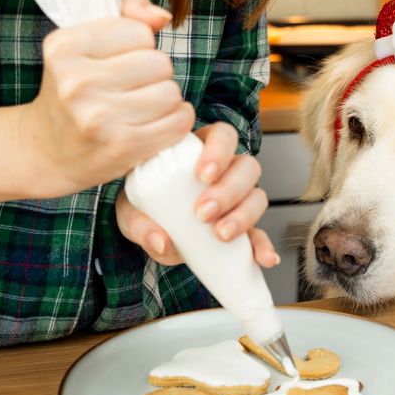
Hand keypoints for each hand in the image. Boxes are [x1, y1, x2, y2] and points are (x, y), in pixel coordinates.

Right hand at [23, 0, 193, 196]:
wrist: (47, 153)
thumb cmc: (74, 94)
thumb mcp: (84, 47)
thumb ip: (126, 17)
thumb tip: (162, 17)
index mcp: (64, 48)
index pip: (139, 32)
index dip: (138, 47)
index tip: (120, 63)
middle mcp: (77, 82)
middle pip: (159, 63)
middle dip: (155, 75)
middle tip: (133, 89)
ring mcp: (98, 117)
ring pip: (171, 92)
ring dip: (166, 100)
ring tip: (143, 108)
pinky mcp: (121, 146)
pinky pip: (178, 122)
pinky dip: (177, 121)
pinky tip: (159, 124)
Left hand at [115, 122, 279, 267]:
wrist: (155, 235)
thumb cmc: (144, 210)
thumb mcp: (130, 213)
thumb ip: (139, 224)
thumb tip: (161, 241)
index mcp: (200, 153)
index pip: (221, 136)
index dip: (219, 150)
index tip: (203, 174)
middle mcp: (226, 172)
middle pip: (246, 167)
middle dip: (229, 189)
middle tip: (204, 212)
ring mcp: (239, 201)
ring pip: (257, 197)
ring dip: (244, 215)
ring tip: (221, 234)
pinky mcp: (245, 229)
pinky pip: (261, 235)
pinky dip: (263, 247)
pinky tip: (264, 258)